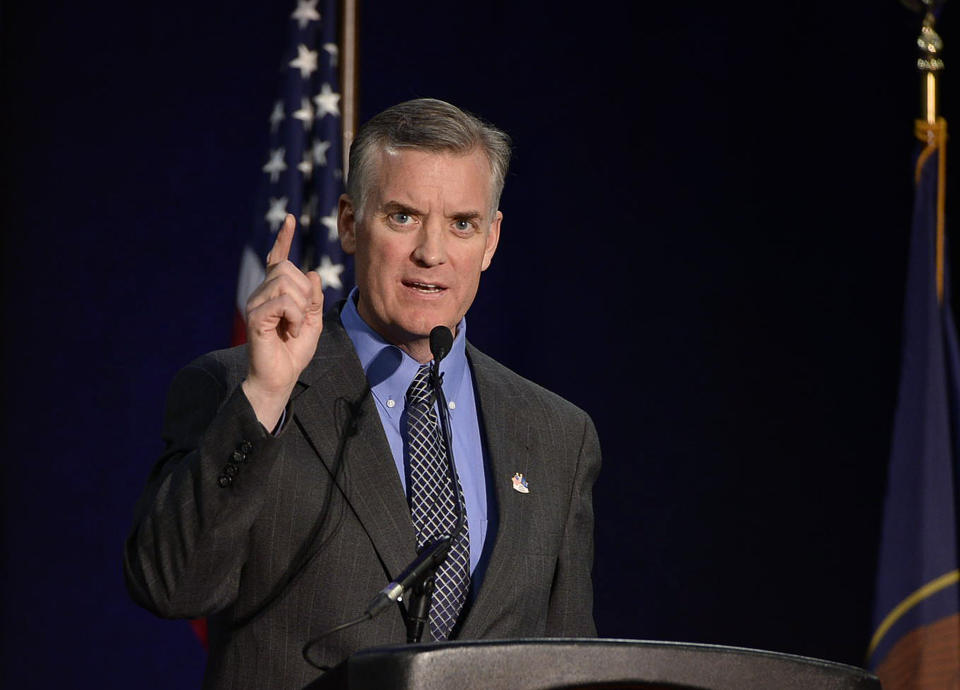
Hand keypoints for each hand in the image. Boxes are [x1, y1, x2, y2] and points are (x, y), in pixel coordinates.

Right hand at [242, 214, 323, 428]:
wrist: (280, 377)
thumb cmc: (294, 352)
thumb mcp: (312, 321)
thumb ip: (314, 298)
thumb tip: (310, 272)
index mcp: (275, 292)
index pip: (278, 259)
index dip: (284, 238)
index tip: (290, 218)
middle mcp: (262, 293)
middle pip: (289, 270)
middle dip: (305, 293)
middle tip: (302, 319)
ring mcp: (255, 303)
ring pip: (287, 284)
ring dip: (301, 308)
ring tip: (294, 328)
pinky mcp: (254, 315)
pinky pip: (284, 302)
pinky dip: (295, 317)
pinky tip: (290, 332)